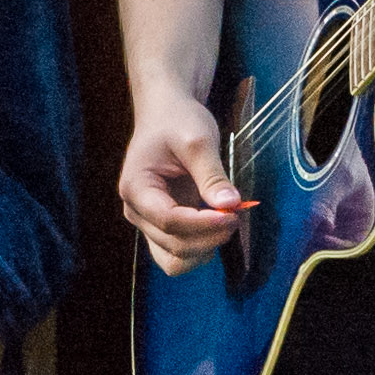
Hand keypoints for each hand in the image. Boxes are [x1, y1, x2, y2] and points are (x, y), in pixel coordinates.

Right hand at [119, 88, 246, 275]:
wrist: (167, 114)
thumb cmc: (178, 121)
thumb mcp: (198, 140)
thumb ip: (212, 175)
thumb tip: (230, 205)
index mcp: (136, 187)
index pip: (168, 220)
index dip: (203, 224)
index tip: (232, 214)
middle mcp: (136, 210)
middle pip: (172, 245)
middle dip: (208, 237)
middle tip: (237, 214)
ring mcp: (147, 222)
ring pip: (174, 260)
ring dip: (205, 249)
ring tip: (227, 221)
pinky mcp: (162, 227)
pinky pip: (178, 254)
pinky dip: (201, 247)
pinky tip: (218, 225)